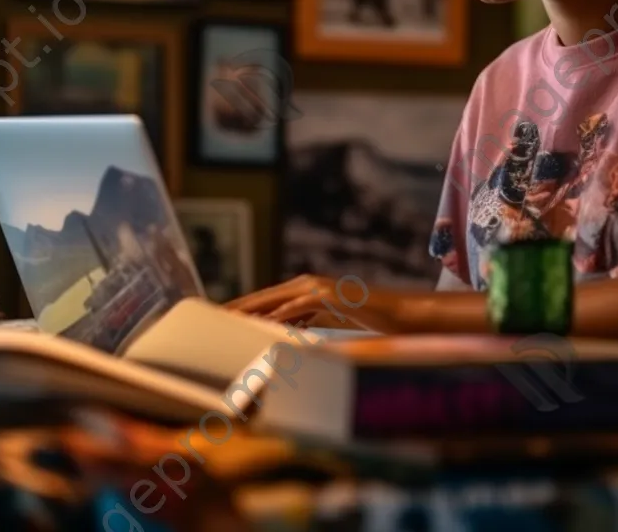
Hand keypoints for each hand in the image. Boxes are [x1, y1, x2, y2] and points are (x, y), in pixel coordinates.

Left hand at [225, 274, 408, 333]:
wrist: (401, 313)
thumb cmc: (366, 320)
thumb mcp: (330, 321)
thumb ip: (306, 322)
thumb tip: (282, 332)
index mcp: (307, 291)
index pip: (268, 300)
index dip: (244, 308)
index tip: (222, 317)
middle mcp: (309, 285)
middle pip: (266, 297)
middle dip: (240, 307)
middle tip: (216, 318)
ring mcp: (320, 288)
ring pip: (279, 299)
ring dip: (254, 309)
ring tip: (231, 320)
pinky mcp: (332, 296)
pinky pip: (303, 306)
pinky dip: (284, 314)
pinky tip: (269, 323)